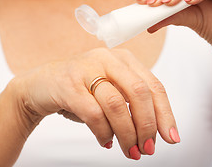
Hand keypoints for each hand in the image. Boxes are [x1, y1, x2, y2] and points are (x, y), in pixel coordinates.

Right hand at [10, 48, 177, 159]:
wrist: (40, 85)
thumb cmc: (80, 89)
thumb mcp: (111, 90)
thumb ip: (131, 105)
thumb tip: (154, 133)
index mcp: (123, 59)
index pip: (153, 85)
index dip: (165, 113)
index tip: (171, 137)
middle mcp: (107, 59)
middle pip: (139, 92)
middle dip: (147, 125)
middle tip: (148, 148)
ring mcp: (86, 69)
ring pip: (116, 104)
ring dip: (127, 133)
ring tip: (131, 151)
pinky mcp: (69, 85)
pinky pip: (93, 114)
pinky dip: (104, 133)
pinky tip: (106, 142)